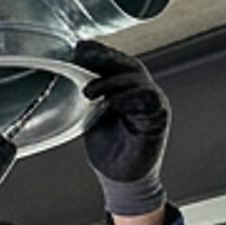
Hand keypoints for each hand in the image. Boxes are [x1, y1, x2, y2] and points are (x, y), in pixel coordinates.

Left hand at [72, 39, 168, 219]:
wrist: (120, 177)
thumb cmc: (108, 148)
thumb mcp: (92, 116)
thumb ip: (89, 96)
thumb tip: (66, 76)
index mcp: (127, 88)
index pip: (116, 64)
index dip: (100, 53)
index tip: (79, 46)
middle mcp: (142, 91)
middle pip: (128, 66)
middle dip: (105, 58)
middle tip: (83, 55)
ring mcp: (153, 103)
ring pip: (137, 81)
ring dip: (112, 82)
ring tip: (89, 91)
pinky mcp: (158, 119)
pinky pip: (148, 101)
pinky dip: (128, 98)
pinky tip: (111, 102)